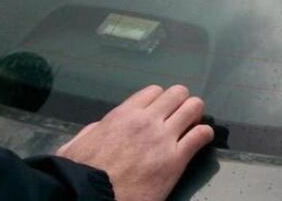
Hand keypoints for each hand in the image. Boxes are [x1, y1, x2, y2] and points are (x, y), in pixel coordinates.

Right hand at [56, 85, 212, 200]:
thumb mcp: (77, 145)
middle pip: (178, 93)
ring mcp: (163, 138)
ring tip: (191, 126)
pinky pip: (201, 135)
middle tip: (180, 116)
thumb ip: (94, 131)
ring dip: (195, 114)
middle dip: (181, 103)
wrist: (89, 197)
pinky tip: (202, 139)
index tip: (162, 110)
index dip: (161, 100)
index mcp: (122, 115)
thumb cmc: (79, 175)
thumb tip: (102, 127)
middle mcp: (146, 121)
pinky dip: (205, 134)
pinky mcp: (176, 159)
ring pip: (194, 107)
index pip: (154, 91)